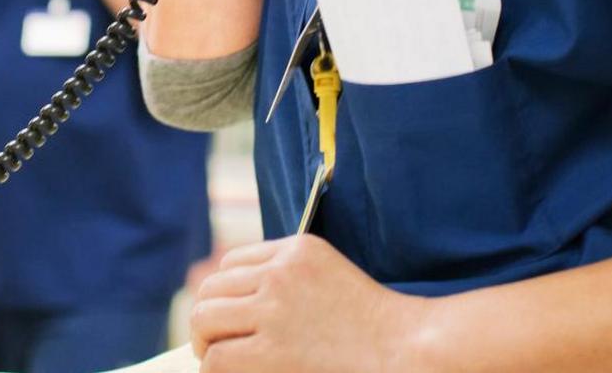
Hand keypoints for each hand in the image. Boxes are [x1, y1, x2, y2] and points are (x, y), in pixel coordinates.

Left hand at [189, 235, 428, 372]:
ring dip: (206, 343)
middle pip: (211, 288)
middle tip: (214, 342)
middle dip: (208, 319)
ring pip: (205, 320)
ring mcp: (275, 310)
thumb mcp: (331, 277)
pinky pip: (218, 359)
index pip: (232, 264)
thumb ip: (289, 279)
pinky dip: (217, 368)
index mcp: (297, 250)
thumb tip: (239, 305)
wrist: (406, 350)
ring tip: (218, 359)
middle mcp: (280, 273)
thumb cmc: (374, 326)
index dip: (225, 294)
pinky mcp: (271, 351)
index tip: (229, 316)